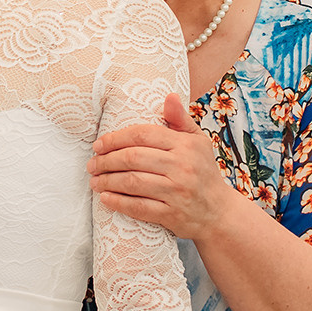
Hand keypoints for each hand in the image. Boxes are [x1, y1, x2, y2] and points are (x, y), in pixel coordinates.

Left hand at [88, 94, 235, 239]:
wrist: (219, 212)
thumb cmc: (203, 171)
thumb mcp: (198, 141)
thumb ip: (180, 119)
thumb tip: (169, 95)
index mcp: (186, 145)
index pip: (143, 134)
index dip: (116, 138)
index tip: (98, 144)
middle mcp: (182, 166)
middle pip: (133, 158)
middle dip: (106, 160)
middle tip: (92, 164)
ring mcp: (177, 192)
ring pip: (133, 182)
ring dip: (107, 181)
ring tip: (95, 181)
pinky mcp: (172, 215)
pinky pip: (139, 207)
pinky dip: (118, 202)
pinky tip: (105, 198)